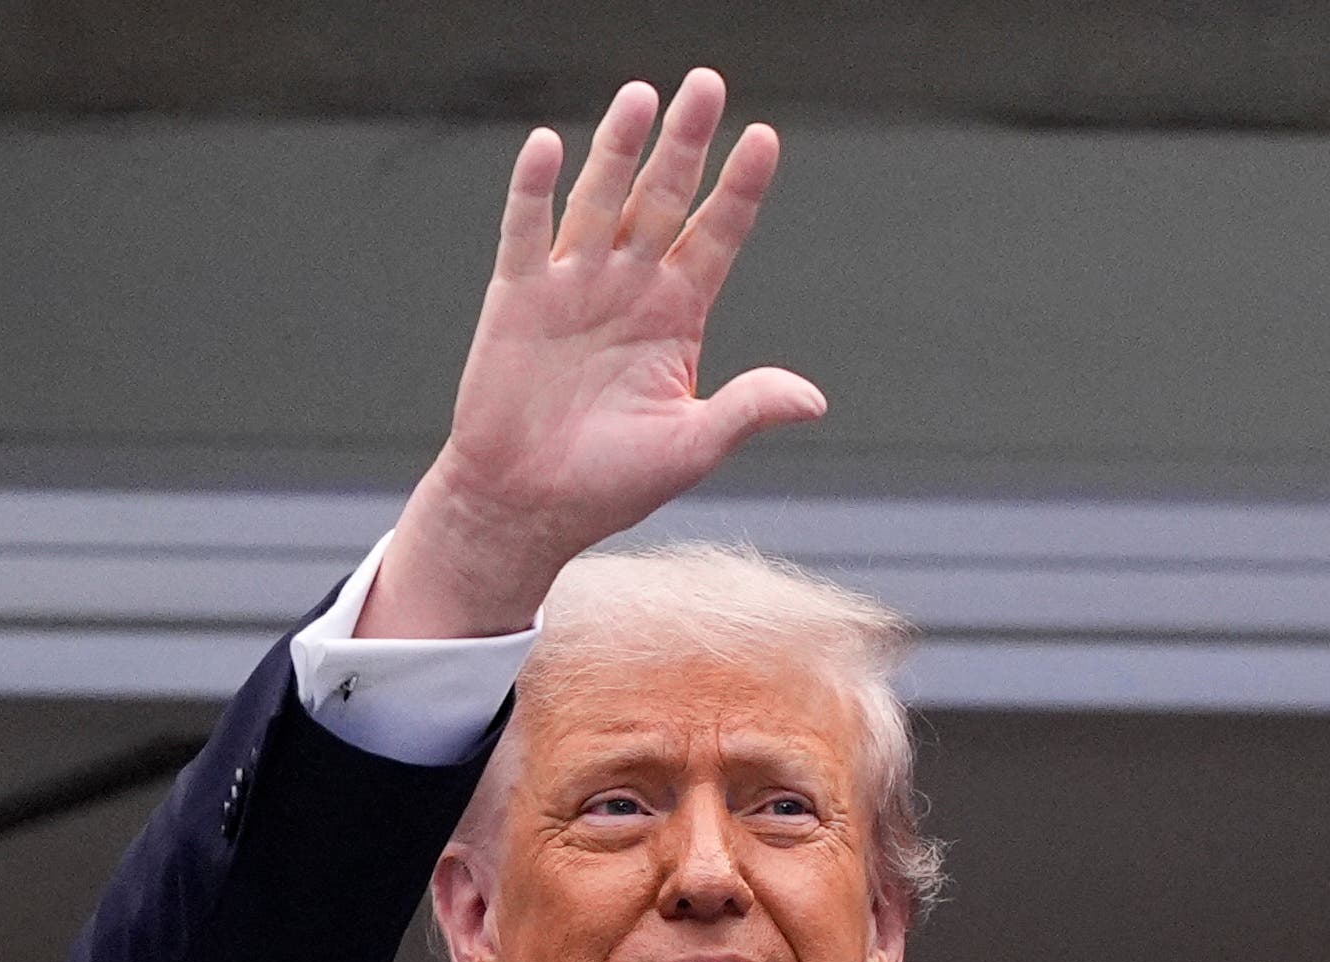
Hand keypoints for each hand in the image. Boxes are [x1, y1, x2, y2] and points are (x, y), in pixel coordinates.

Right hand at [359, 70, 825, 639]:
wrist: (525, 508)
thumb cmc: (609, 484)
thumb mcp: (690, 449)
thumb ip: (746, 410)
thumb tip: (812, 400)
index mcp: (677, 316)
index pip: (717, 235)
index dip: (739, 188)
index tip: (763, 139)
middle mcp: (628, 287)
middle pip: (663, 198)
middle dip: (685, 143)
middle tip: (706, 84)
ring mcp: (571, 286)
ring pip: (600, 200)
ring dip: (619, 149)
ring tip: (640, 95)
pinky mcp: (517, 298)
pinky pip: (526, 233)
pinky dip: (533, 191)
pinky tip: (547, 146)